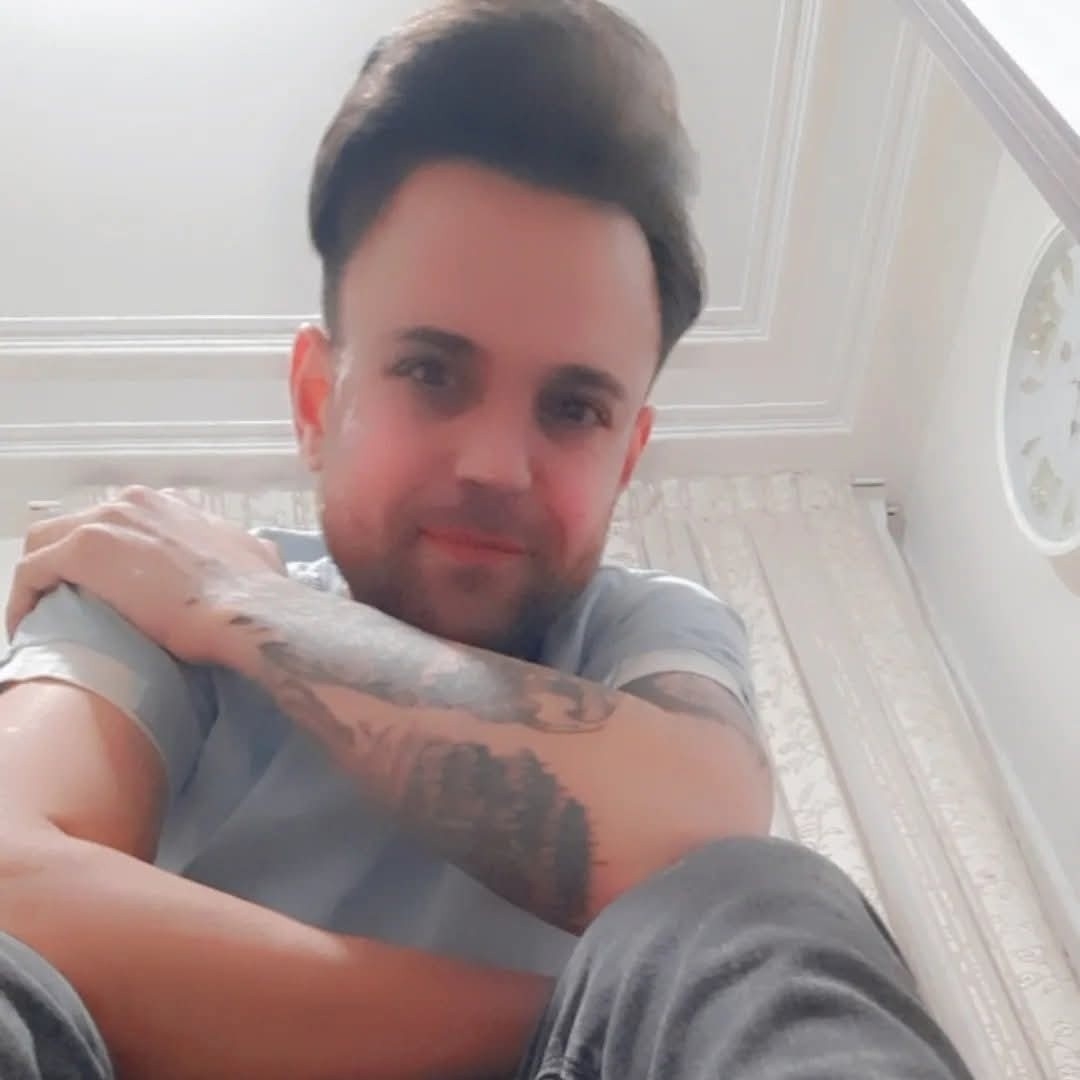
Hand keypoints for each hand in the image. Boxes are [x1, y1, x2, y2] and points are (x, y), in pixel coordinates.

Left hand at [6, 487, 285, 663]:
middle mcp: (133, 503)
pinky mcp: (81, 552)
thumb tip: (254, 556)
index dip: (107, 553)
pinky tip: (27, 626)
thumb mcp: (256, 555)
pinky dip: (24, 599)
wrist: (247, 612)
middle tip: (69, 603)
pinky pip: (32, 572)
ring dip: (40, 578)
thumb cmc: (256, 591)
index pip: (117, 520)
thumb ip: (242, 549)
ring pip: (45, 544)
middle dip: (65, 563)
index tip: (109, 585)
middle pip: (73, 527)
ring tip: (44, 616)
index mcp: (169, 505)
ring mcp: (105, 523)